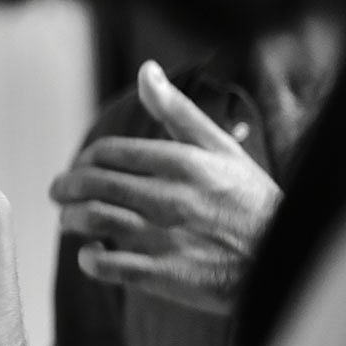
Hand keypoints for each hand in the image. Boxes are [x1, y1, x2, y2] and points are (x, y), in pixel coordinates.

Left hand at [49, 61, 281, 313]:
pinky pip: (108, 265)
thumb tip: (145, 70)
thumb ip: (177, 112)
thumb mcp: (221, 149)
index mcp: (181, 163)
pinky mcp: (164, 274)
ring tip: (69, 221)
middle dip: (66, 187)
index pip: (108, 153)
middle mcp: (170, 196)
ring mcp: (165, 236)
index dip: (84, 160)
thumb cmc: (249, 201)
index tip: (81, 168)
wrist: (286, 262)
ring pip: (94, 219)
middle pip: (93, 183)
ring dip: (71, 219)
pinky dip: (89, 259)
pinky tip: (92, 254)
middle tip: (59, 192)